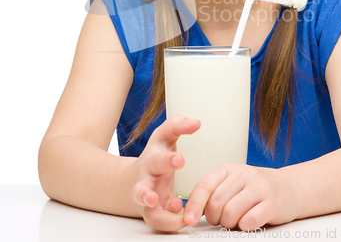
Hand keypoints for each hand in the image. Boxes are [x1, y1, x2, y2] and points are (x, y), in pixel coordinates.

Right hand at [131, 114, 200, 230]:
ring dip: (164, 219)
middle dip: (145, 195)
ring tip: (181, 215)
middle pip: (140, 191)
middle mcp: (146, 184)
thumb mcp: (164, 136)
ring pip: (150, 216)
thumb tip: (195, 122)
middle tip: (154, 199)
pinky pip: (163, 225)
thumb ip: (177, 126)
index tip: (180, 160)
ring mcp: (150, 203)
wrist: (138, 177)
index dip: (167, 160)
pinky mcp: (156, 215)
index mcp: (151, 162)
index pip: (157, 159)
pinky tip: (186, 216)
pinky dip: (174, 224)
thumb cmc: (156, 154)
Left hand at [183, 163, 302, 230]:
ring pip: (230, 213)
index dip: (194, 205)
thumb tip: (190, 211)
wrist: (290, 188)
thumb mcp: (233, 184)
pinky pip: (249, 221)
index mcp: (229, 169)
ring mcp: (259, 187)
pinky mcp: (272, 203)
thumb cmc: (256, 189)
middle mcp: (243, 174)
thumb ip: (214, 194)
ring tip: (238, 221)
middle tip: (223, 220)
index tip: (188, 219)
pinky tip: (249, 222)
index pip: (204, 186)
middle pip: (216, 203)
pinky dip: (245, 226)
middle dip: (215, 218)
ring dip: (230, 224)